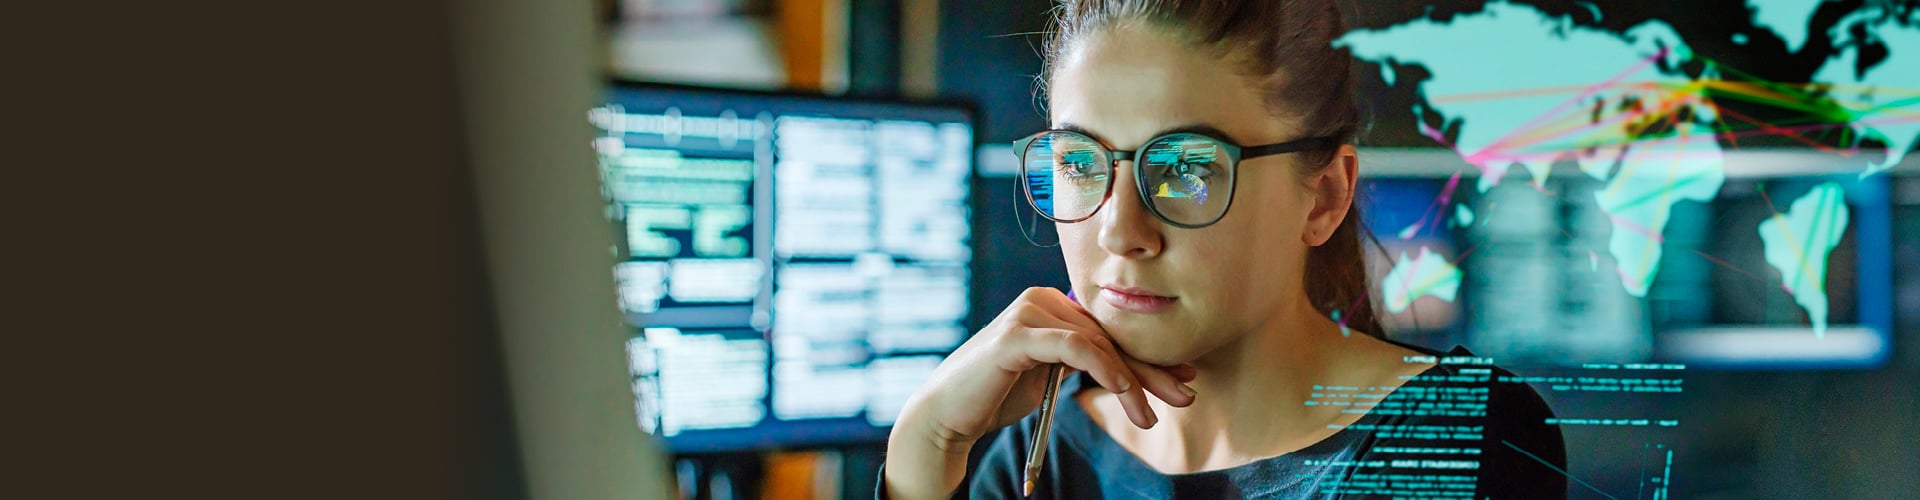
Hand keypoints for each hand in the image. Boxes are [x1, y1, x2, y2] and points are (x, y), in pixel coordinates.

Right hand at [883, 287, 1197, 498]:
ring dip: (1131, 382)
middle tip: (1186, 395)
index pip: (1109, 331)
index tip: (1184, 379)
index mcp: (1050, 305)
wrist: (948, 415)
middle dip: (1150, 369)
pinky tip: (1125, 395)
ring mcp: (1027, 313)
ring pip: (1097, 343)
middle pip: (1109, 335)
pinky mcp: (1016, 335)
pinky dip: (1105, 371)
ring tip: (1150, 416)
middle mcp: (1040, 299)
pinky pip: (1075, 348)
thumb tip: (1135, 369)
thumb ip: (1082, 362)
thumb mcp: (1051, 376)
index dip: (1148, 356)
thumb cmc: (997, 397)